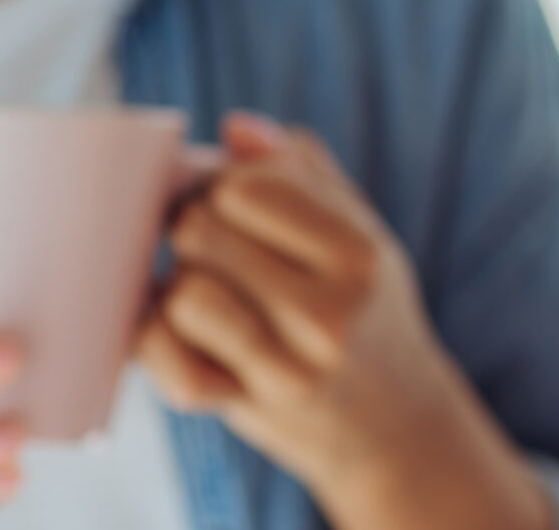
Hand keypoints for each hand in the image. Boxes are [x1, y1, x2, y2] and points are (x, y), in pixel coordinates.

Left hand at [134, 114, 551, 529]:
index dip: (224, 186)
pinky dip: (159, 342)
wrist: (399, 430)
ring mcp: (289, 368)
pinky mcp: (250, 410)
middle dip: (196, 230)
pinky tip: (183, 335)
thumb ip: (303, 171)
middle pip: (200, 231)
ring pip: (181, 293)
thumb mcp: (362, 233)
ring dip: (181, 288)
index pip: (245, 186)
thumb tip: (236, 128)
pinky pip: (167, 362)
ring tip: (212, 294)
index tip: (236, 205)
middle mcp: (329, 312)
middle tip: (218, 250)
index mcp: (360, 253)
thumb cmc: (369, 313)